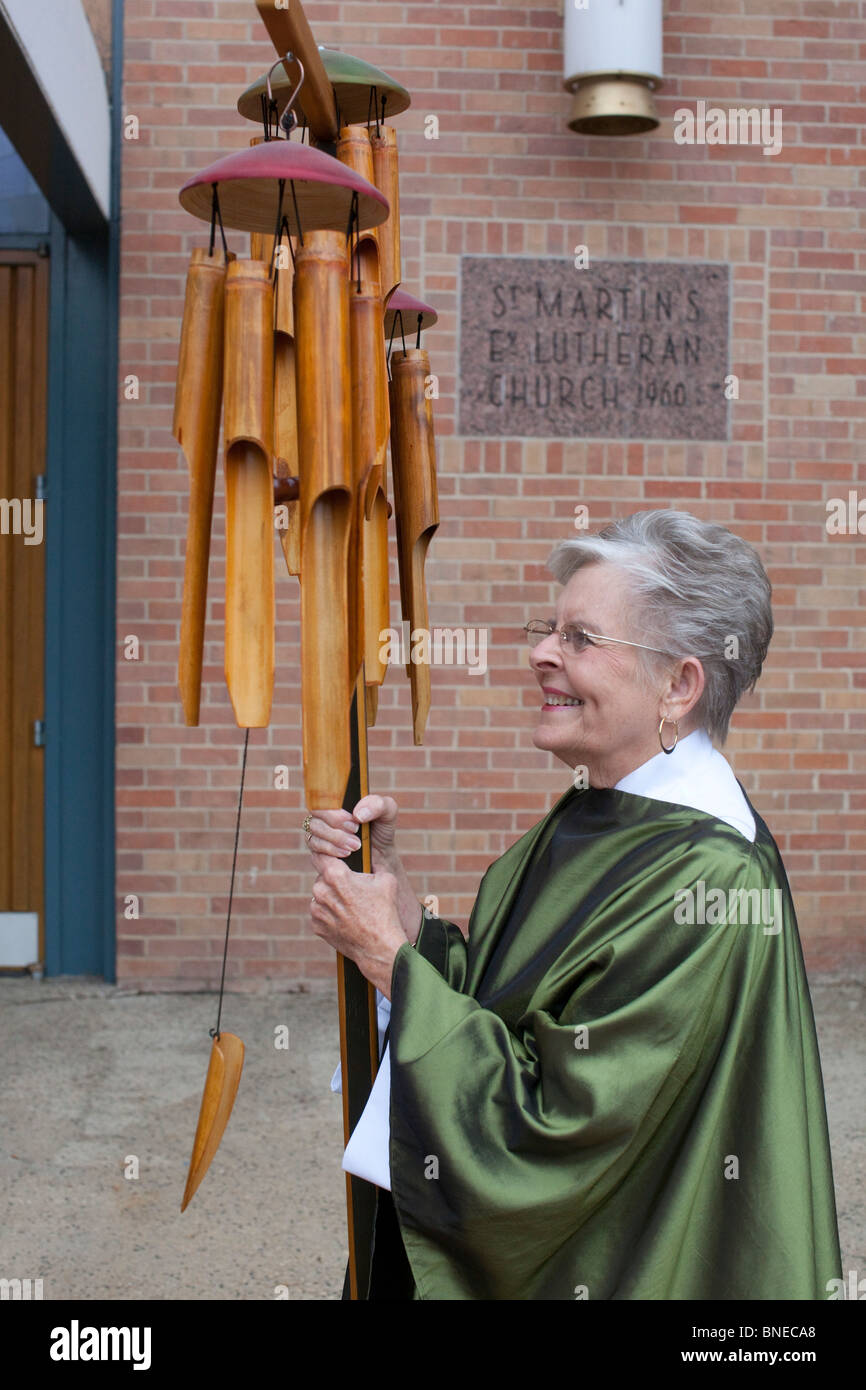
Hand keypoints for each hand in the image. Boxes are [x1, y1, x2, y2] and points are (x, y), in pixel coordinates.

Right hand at [303, 794, 398, 866]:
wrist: (380, 856)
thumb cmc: (381, 830)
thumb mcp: (387, 813)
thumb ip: (378, 805)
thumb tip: (358, 814)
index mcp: (338, 800)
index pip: (321, 794)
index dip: (334, 806)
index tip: (353, 818)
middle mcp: (325, 814)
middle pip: (315, 813)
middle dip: (336, 824)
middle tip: (356, 832)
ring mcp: (319, 832)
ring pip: (313, 831)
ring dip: (334, 839)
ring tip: (355, 846)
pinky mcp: (318, 851)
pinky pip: (314, 850)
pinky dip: (329, 851)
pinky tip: (345, 854)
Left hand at [303, 795, 423, 943]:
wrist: (380, 947)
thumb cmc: (385, 912)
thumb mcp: (385, 879)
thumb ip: (370, 865)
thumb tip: (366, 858)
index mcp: (335, 875)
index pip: (322, 855)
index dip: (328, 854)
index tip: (333, 855)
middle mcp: (320, 891)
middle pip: (322, 877)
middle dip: (334, 880)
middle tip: (351, 888)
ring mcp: (316, 910)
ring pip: (320, 896)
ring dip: (331, 897)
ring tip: (351, 906)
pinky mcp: (316, 926)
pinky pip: (320, 913)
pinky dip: (330, 914)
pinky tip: (346, 918)